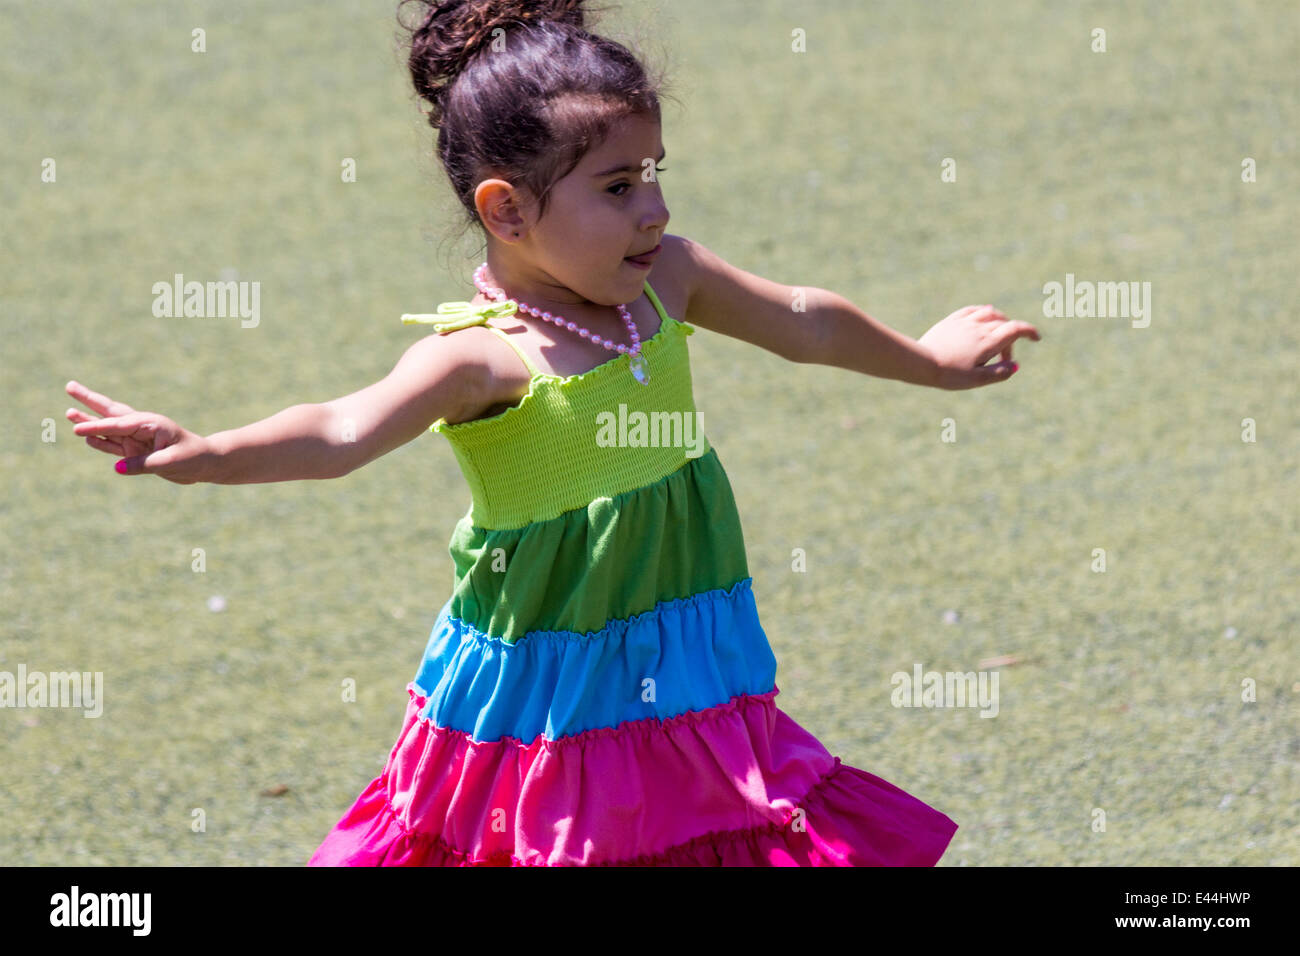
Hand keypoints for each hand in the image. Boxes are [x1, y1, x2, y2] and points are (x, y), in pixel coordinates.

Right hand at [65, 380, 213, 483]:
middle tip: (69, 386)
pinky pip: (115, 445)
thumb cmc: (193, 458)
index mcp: (151, 424)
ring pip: (109, 428)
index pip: (120, 425)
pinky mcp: (137, 451)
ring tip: (69, 413)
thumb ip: (143, 464)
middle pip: (110, 412)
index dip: (98, 427)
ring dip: (90, 422)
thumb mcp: (170, 462)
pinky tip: (88, 439)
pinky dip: (102, 442)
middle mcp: (142, 427)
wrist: (206, 463)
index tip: (78, 430)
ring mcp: (138, 438)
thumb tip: (117, 468)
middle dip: (89, 401)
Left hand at [918, 305, 1040, 389]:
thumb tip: (1014, 366)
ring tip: (998, 334)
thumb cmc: (948, 374)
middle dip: (1010, 339)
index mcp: (988, 342)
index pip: (1016, 329)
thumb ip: (998, 373)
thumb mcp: (976, 380)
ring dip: (1000, 320)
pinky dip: (983, 312)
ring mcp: (964, 322)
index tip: (1036, 338)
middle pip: (1004, 324)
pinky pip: (972, 310)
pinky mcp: (951, 321)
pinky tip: (983, 315)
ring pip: (990, 312)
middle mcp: (978, 327)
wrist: (920, 362)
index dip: (1030, 331)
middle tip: (1003, 358)